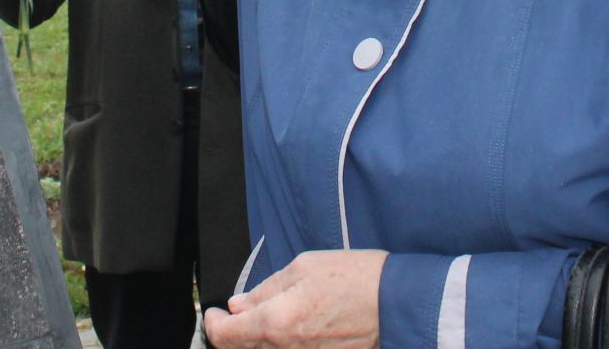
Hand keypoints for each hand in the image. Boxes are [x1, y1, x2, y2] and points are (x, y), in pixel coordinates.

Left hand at [203, 250, 385, 348]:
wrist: (395, 304)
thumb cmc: (354, 279)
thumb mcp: (303, 267)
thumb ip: (265, 289)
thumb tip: (239, 305)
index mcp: (275, 323)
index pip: (225, 335)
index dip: (212, 324)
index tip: (214, 313)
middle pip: (241, 348)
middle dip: (233, 330)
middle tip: (237, 312)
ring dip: (256, 337)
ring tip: (266, 314)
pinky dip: (279, 342)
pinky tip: (289, 324)